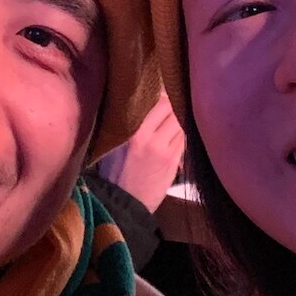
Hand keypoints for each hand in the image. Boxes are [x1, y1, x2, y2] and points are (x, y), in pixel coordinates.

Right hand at [94, 91, 187, 209]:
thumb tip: (140, 100)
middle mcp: (151, 138)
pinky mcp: (174, 161)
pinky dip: (180, 134)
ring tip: (170, 120)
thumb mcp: (112, 144)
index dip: (161, 92)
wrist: (122, 205)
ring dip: (178, 118)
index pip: (157, 101)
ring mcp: (166, 150)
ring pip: (180, 122)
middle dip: (172, 103)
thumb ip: (126, 122)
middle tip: (167, 104)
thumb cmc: (112, 173)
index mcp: (133, 131)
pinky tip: (174, 135)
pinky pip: (183, 139)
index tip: (159, 90)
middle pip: (172, 108)